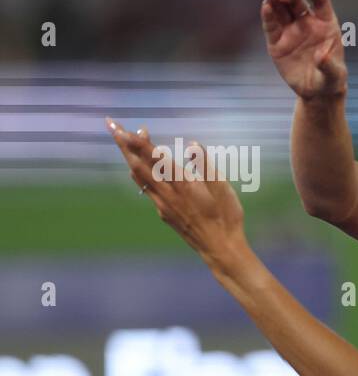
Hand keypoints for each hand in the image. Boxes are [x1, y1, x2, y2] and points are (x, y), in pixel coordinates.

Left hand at [106, 118, 248, 269]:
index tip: (126, 129)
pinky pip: (145, 189)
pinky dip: (137, 175)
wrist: (220, 248)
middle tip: (112, 126)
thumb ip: (206, 166)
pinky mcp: (164, 213)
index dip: (140, 143)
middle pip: (139, 165)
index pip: (156, 159)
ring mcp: (163, 205)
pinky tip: (135, 170)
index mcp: (183, 185)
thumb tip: (193, 145)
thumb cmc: (226, 217)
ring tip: (122, 142)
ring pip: (139, 177)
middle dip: (124, 145)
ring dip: (129, 157)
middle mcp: (168, 194)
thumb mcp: (223, 189)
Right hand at [263, 0, 347, 99]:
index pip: (320, 0)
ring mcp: (290, 30)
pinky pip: (271, 25)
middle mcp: (307, 23)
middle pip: (297, 1)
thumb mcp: (334, 75)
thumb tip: (321, 56)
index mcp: (325, 24)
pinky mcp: (277, 41)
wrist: (316, 92)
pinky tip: (265, 7)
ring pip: (281, 9)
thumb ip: (329, 65)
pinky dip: (267, 15)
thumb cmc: (330, 79)